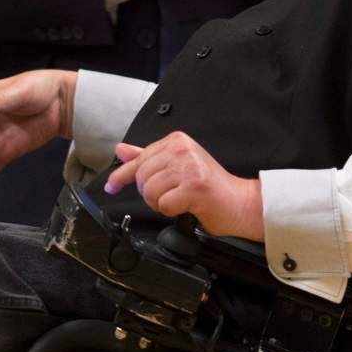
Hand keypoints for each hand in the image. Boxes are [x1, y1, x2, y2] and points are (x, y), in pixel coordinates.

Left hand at [102, 132, 263, 239]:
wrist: (239, 202)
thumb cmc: (209, 186)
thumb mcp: (177, 165)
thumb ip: (147, 156)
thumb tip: (121, 149)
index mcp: (177, 140)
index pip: (139, 159)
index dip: (122, 176)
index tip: (111, 186)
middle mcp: (182, 149)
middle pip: (141, 176)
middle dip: (150, 193)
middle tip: (169, 195)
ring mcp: (189, 167)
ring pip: (150, 191)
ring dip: (161, 202)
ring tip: (179, 199)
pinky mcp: (194, 187)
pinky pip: (164, 204)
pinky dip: (171, 210)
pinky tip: (185, 205)